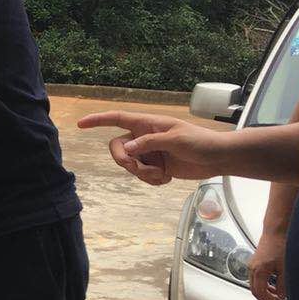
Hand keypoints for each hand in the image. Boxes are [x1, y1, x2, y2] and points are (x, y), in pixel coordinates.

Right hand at [76, 110, 226, 185]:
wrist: (218, 158)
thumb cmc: (202, 142)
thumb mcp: (177, 139)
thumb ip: (151, 142)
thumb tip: (128, 148)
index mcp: (147, 124)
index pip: (117, 119)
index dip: (97, 120)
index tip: (80, 124)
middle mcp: (144, 137)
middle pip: (118, 148)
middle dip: (124, 161)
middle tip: (137, 169)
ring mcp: (149, 153)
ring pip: (129, 165)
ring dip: (142, 174)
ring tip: (162, 175)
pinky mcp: (155, 167)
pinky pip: (141, 176)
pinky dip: (151, 180)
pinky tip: (166, 179)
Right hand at [249, 231, 286, 299]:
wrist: (275, 232)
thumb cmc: (279, 245)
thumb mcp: (284, 268)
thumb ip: (282, 284)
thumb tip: (281, 295)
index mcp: (258, 270)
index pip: (259, 292)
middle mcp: (252, 268)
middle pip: (254, 290)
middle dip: (265, 299)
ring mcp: (252, 265)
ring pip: (254, 285)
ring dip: (264, 292)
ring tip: (276, 296)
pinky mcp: (255, 263)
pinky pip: (256, 278)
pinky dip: (263, 285)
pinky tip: (273, 286)